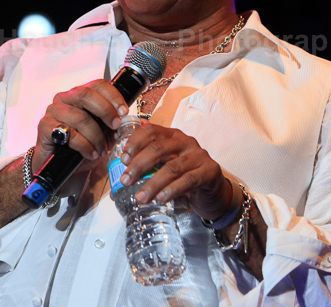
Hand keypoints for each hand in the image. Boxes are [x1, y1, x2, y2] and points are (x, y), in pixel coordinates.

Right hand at [34, 79, 128, 171]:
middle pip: (86, 95)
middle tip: (116, 126)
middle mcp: (64, 99)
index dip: (113, 96)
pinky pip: (69, 133)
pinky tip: (90, 153)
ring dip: (96, 136)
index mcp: (79, 95)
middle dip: (105, 111)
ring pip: (80, 117)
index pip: (97, 85)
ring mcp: (53, 111)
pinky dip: (84, 145)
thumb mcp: (102, 134)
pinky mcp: (45, 126)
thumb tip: (126, 121)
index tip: (124, 111)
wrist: (59, 167)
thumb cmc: (80, 147)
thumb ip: (113, 125)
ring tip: (101, 150)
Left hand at [118, 122, 232, 220]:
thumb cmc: (185, 178)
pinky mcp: (210, 171)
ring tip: (140, 197)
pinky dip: (172, 189)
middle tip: (125, 180)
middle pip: (158, 149)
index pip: (150, 131)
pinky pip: (188, 180)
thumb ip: (147, 171)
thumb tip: (117, 187)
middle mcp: (185, 141)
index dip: (135, 143)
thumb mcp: (165, 169)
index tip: (123, 159)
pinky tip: (161, 198)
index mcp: (172, 136)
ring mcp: (199, 155)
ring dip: (152, 183)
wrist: (213, 192)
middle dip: (138, 165)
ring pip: (171, 167)